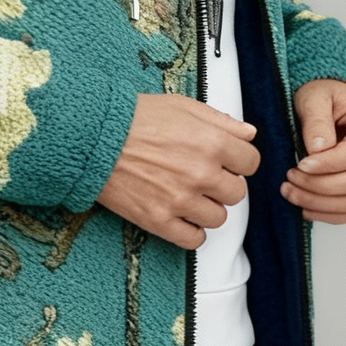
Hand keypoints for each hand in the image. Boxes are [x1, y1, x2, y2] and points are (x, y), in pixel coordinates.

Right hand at [97, 94, 259, 249]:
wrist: (94, 137)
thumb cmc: (135, 117)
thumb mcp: (183, 106)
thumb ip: (221, 120)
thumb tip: (249, 134)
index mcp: (212, 142)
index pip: (251, 163)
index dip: (238, 161)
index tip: (226, 161)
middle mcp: (201, 173)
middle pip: (237, 193)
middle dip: (223, 184)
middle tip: (202, 176)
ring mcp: (181, 200)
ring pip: (218, 218)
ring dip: (207, 208)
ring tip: (188, 194)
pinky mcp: (160, 220)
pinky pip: (194, 239)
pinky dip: (190, 230)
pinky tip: (180, 215)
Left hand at [282, 80, 345, 224]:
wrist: (324, 100)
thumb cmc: (321, 94)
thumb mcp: (313, 97)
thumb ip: (317, 121)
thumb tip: (319, 149)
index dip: (329, 164)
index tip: (302, 165)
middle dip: (320, 185)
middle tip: (290, 178)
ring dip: (321, 202)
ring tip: (291, 192)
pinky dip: (329, 213)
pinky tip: (305, 206)